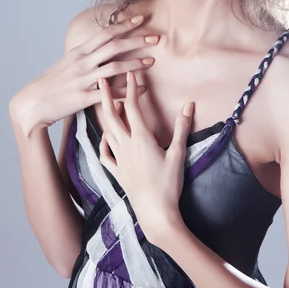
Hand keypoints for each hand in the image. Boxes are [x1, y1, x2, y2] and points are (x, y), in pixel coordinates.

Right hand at [9, 13, 158, 135]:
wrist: (32, 103)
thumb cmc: (52, 83)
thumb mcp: (67, 63)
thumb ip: (85, 55)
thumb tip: (100, 46)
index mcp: (79, 52)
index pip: (105, 33)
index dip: (124, 24)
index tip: (140, 18)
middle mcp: (82, 63)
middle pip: (114, 46)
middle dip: (136, 40)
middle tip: (156, 38)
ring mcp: (83, 80)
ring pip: (114, 68)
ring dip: (136, 63)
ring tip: (152, 61)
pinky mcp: (83, 98)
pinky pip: (110, 93)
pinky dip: (128, 91)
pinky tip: (142, 89)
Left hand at [98, 70, 194, 246]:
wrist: (155, 213)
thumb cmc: (169, 184)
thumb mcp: (178, 154)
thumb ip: (182, 128)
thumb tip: (188, 105)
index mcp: (141, 139)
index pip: (133, 108)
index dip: (131, 89)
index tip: (131, 73)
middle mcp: (126, 146)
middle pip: (111, 116)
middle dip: (105, 96)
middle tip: (100, 80)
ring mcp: (119, 159)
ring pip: (107, 132)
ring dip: (105, 116)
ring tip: (104, 104)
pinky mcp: (117, 172)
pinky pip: (105, 154)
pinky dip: (104, 142)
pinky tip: (106, 138)